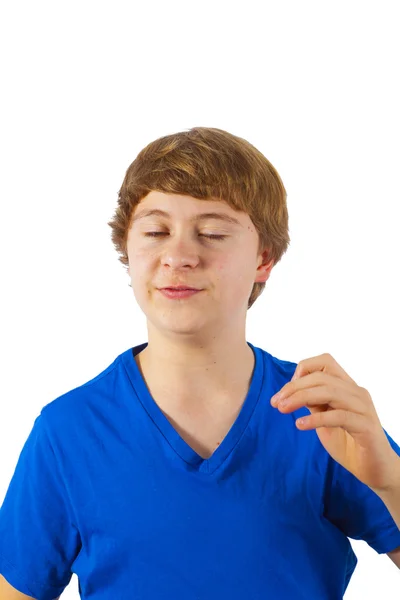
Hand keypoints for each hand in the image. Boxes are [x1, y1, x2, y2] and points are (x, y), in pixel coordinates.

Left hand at [270, 353, 397, 492]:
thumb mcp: (324, 418)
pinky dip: (316, 418)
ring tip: (283, 409)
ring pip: (329, 391)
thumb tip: (292, 391)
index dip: (303, 369)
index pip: (325, 361)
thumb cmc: (348, 443)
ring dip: (300, 398)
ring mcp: (363, 408)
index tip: (286, 389)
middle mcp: (357, 392)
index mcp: (347, 387)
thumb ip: (313, 402)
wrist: (375, 470)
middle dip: (294, 387)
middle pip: (321, 377)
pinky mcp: (366, 426)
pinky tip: (300, 425)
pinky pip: (338, 416)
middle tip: (276, 402)